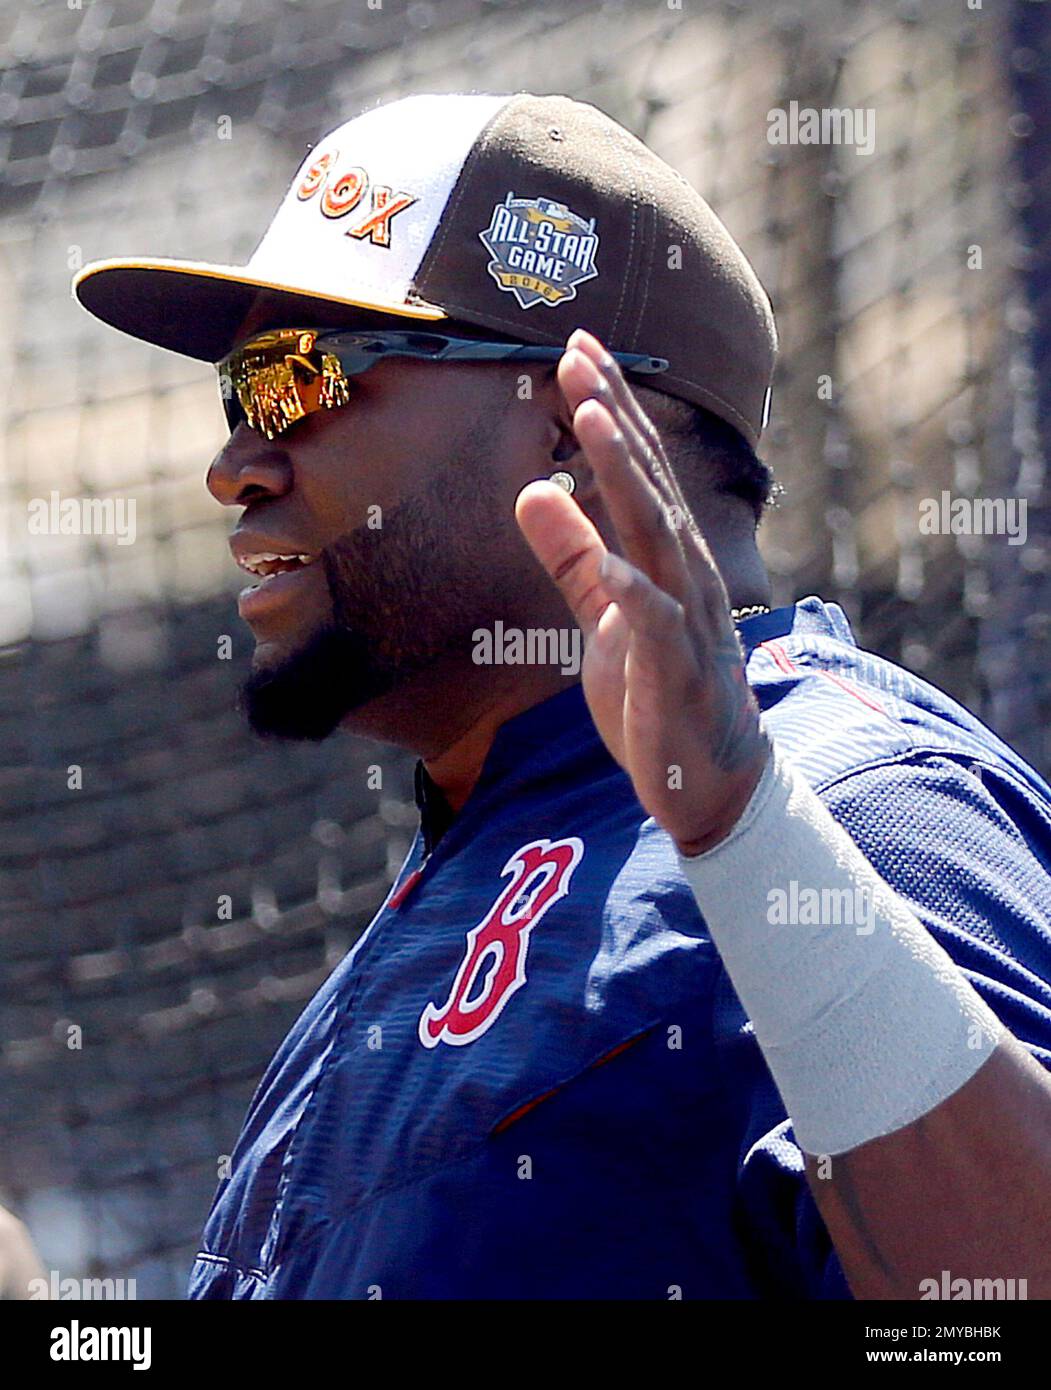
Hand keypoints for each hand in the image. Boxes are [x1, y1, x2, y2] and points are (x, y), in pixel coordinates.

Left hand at [515, 329, 770, 855]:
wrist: (713, 783)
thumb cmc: (660, 696)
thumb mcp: (603, 618)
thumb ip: (572, 558)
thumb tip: (532, 489)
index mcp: (667, 558)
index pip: (636, 470)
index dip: (609, 408)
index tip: (577, 349)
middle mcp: (685, 574)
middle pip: (647, 482)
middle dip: (614, 414)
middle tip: (579, 350)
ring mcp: (687, 620)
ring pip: (657, 534)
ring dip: (626, 475)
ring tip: (594, 417)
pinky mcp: (677, 673)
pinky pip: (657, 626)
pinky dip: (636, 593)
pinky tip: (610, 565)